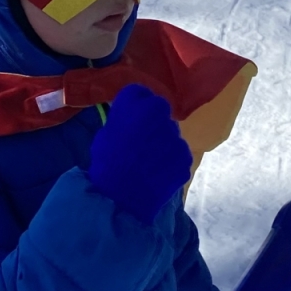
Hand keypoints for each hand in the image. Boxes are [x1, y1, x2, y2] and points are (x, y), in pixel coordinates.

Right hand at [86, 84, 192, 223]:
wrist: (122, 196)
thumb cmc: (106, 163)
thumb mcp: (104, 135)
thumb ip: (120, 122)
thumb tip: (127, 123)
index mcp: (138, 105)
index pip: (138, 93)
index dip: (133, 104)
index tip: (129, 116)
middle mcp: (162, 115)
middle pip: (158, 112)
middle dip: (151, 122)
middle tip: (140, 140)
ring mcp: (178, 138)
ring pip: (170, 135)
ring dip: (162, 143)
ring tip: (148, 162)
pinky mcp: (186, 158)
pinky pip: (178, 156)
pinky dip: (170, 162)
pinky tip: (157, 175)